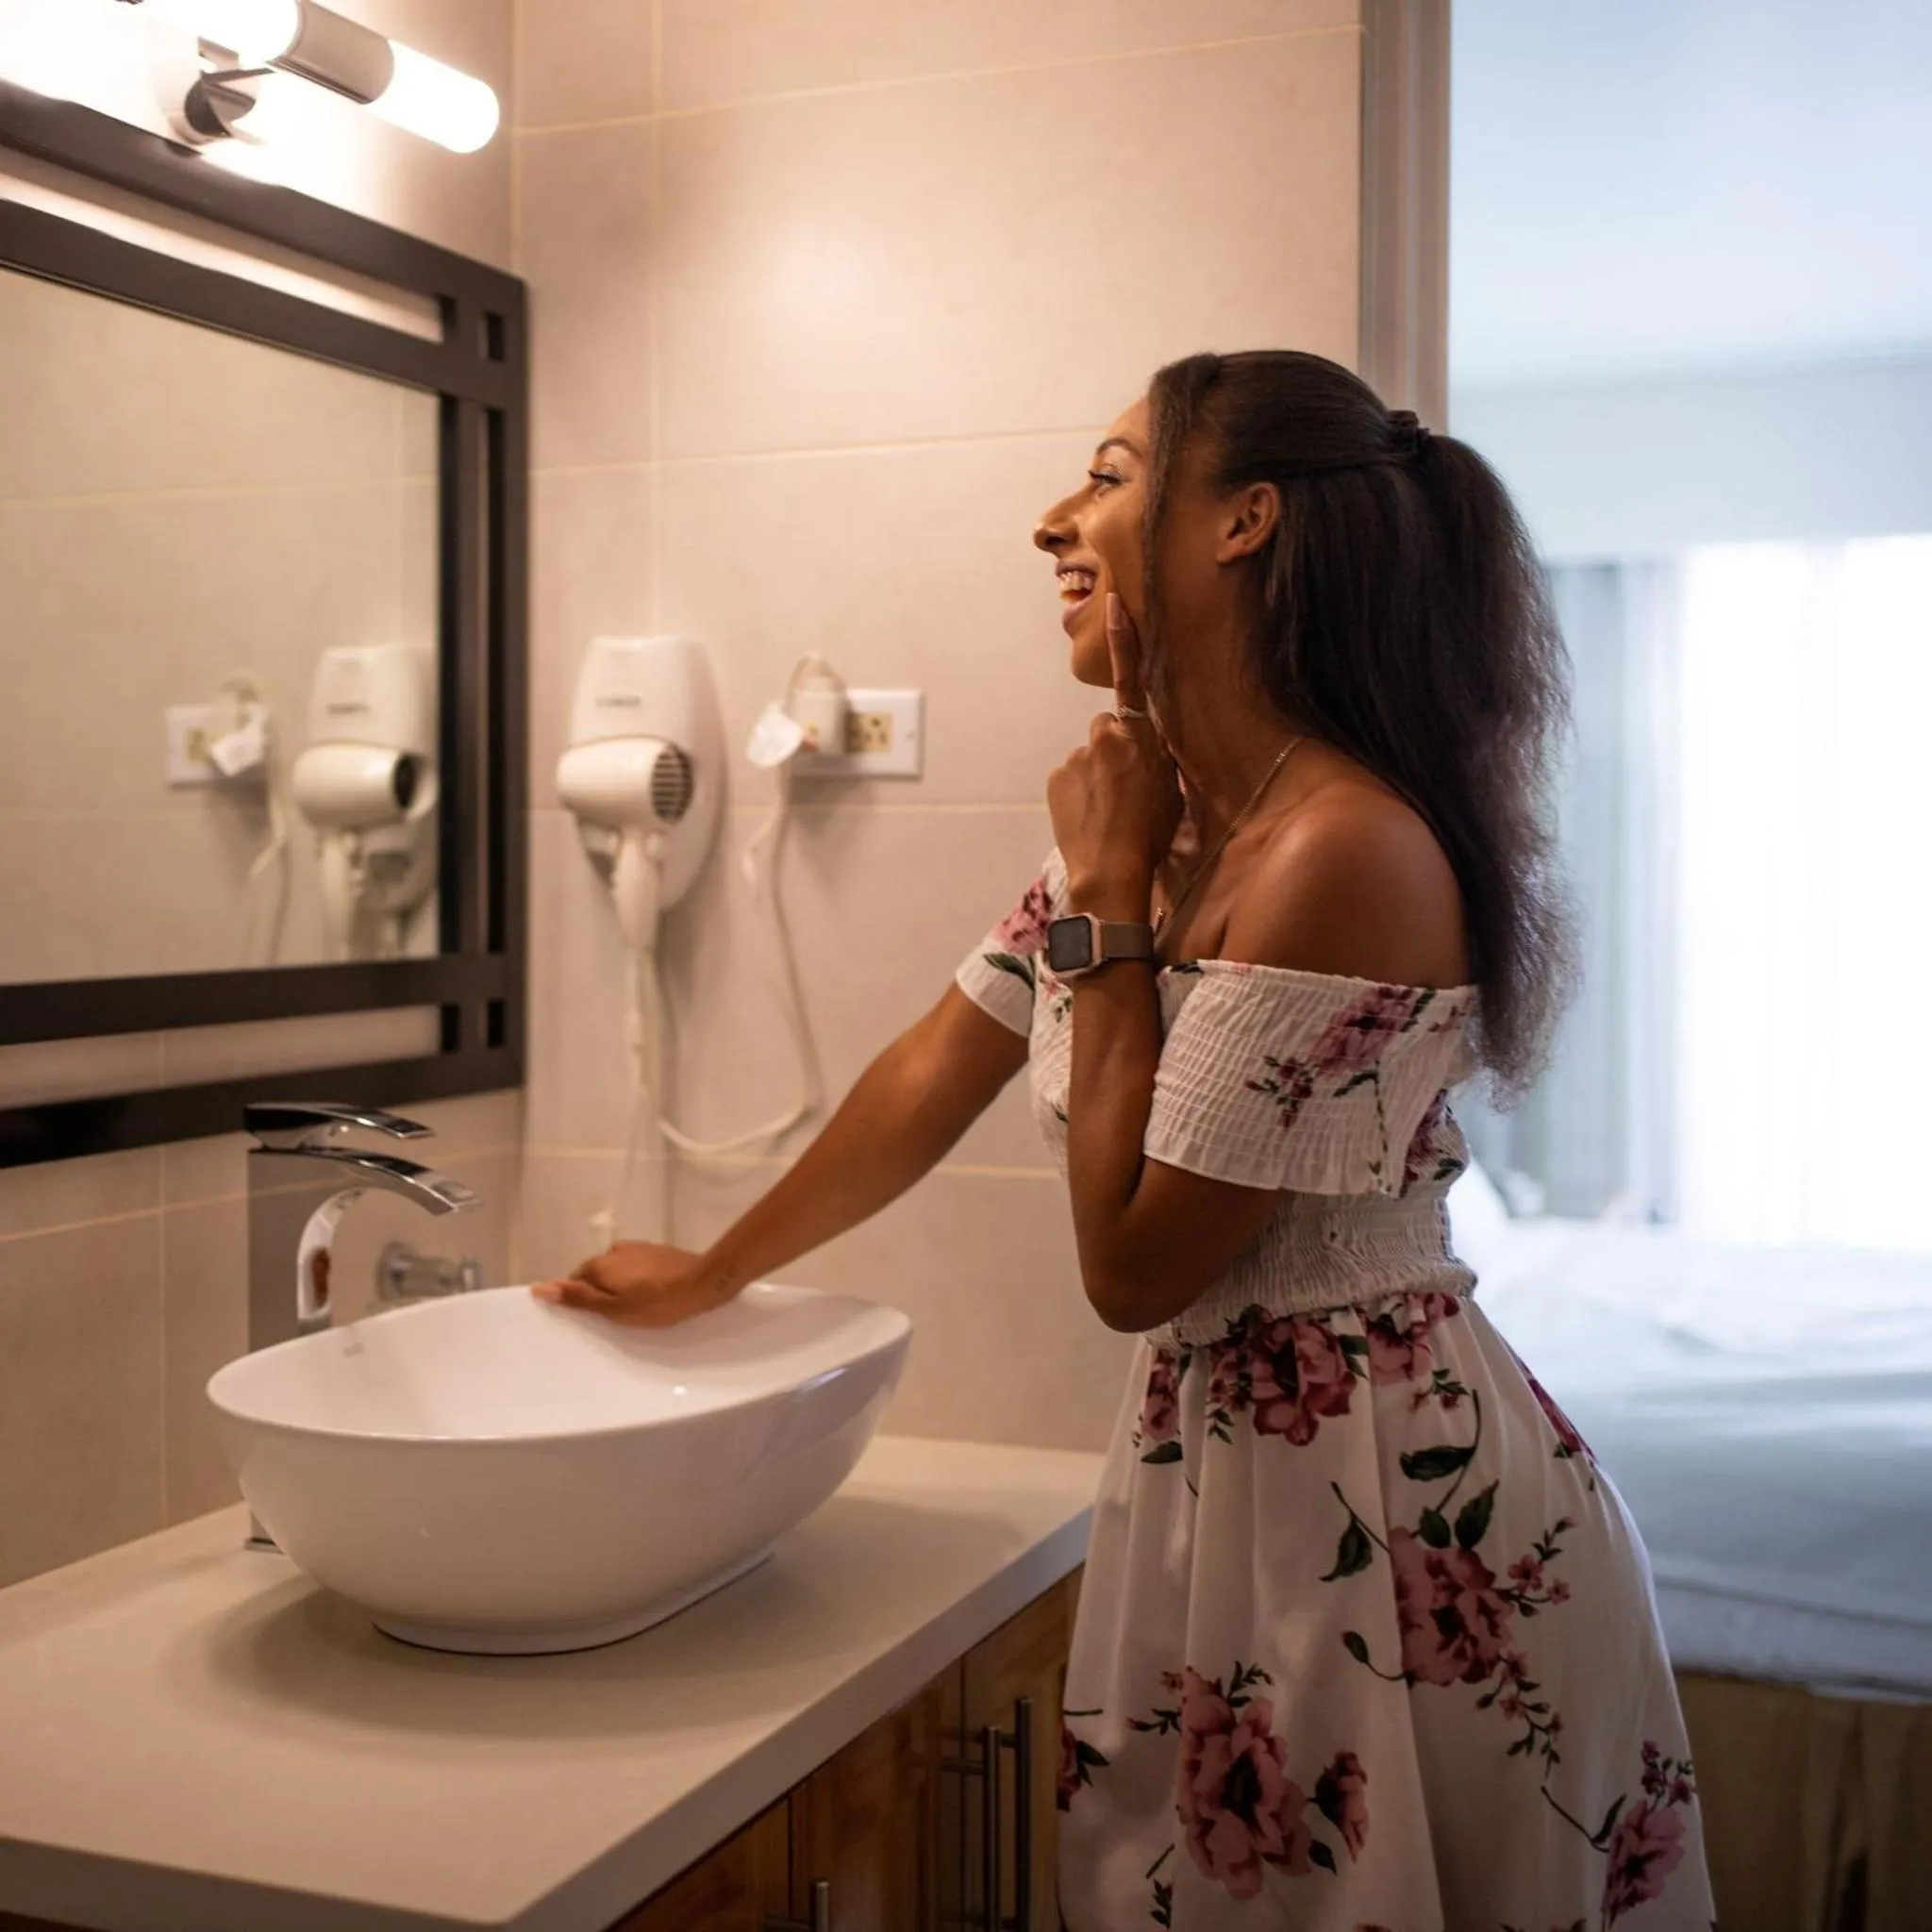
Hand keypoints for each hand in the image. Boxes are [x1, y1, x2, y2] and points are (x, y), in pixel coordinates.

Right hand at [529, 1240, 733, 1327]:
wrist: (704, 1282)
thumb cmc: (657, 1303)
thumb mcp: (614, 1309)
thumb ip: (578, 1298)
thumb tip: (541, 1287)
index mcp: (599, 1264)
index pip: (574, 1281)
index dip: (581, 1300)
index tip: (594, 1317)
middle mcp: (614, 1250)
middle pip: (595, 1274)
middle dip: (601, 1292)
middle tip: (617, 1316)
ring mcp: (637, 1247)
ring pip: (617, 1270)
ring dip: (620, 1285)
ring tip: (637, 1307)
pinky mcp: (656, 1250)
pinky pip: (636, 1267)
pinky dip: (637, 1280)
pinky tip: (651, 1294)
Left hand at [1046, 592, 1183, 898]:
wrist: (1111, 871)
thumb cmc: (1152, 836)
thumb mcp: (1172, 792)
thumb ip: (1158, 761)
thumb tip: (1149, 753)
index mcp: (1142, 736)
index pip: (1132, 677)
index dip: (1123, 639)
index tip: (1112, 604)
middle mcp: (1106, 736)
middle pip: (1109, 730)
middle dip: (1114, 749)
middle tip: (1125, 789)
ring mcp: (1077, 756)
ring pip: (1089, 757)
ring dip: (1096, 775)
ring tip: (1108, 812)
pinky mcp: (1057, 776)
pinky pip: (1070, 777)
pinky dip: (1078, 792)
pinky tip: (1090, 817)